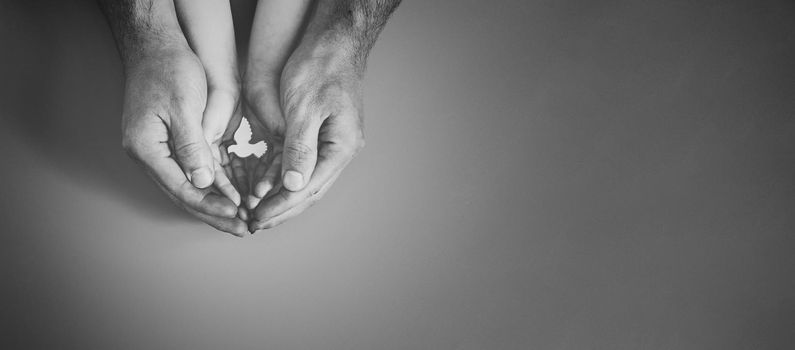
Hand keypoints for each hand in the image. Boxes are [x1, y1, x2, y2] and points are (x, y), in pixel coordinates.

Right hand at [121, 45, 245, 235]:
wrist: (156, 45)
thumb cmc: (168, 69)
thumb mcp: (184, 106)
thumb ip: (192, 146)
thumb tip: (203, 182)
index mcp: (147, 148)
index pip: (182, 188)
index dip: (210, 205)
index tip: (237, 214)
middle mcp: (150, 154)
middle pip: (185, 194)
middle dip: (215, 213)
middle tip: (243, 229)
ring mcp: (160, 150)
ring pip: (190, 187)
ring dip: (216, 204)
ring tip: (241, 219)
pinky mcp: (172, 143)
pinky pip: (194, 171)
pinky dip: (214, 185)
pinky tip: (232, 196)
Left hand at [248, 39, 365, 229]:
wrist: (333, 41)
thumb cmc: (321, 67)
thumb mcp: (306, 107)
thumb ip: (299, 148)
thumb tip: (292, 185)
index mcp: (341, 147)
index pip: (308, 188)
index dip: (281, 206)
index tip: (257, 218)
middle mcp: (339, 150)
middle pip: (309, 190)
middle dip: (281, 209)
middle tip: (254, 224)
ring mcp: (332, 143)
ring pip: (305, 180)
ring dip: (281, 197)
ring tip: (257, 211)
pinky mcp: (320, 135)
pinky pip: (301, 164)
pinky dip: (283, 176)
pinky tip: (266, 186)